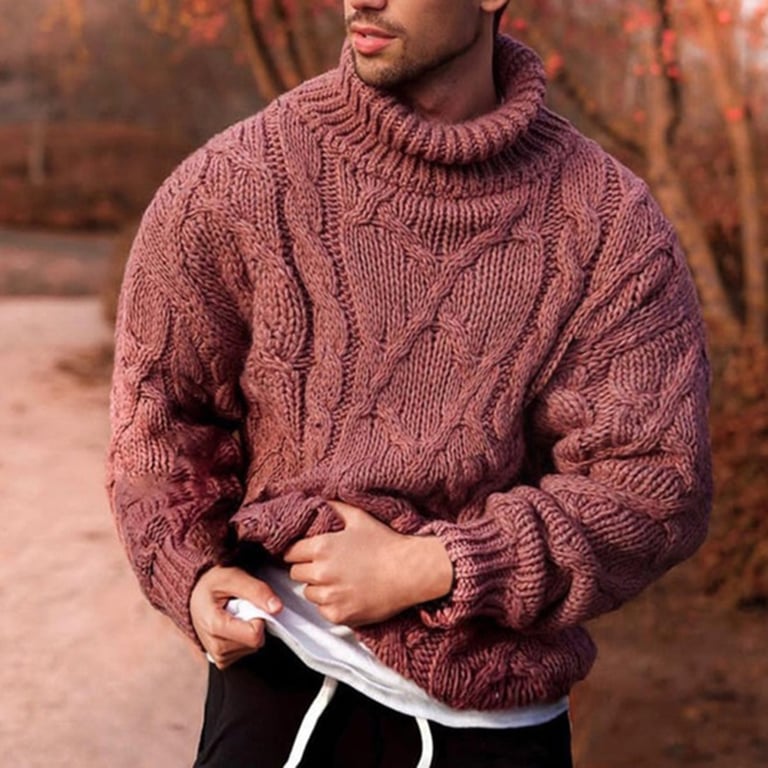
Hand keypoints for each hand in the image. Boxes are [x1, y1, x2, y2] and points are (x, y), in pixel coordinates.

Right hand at [189, 565, 281, 668]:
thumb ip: (256, 590)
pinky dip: (245, 637)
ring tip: (234, 614)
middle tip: (240, 607)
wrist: (196, 593)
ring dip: (249, 628)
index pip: (254, 635)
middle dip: (254, 622)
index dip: (259, 616)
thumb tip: (277, 608)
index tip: (249, 603)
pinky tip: (233, 624)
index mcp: (214, 626)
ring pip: (253, 647)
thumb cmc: (212, 583)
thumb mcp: (234, 577)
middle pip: (255, 642)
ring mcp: (218, 656)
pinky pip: (246, 651)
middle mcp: (214, 647)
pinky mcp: (222, 659)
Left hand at [283, 501, 452, 625]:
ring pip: (308, 593)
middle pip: (295, 573)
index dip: (299, 551)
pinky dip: (331, 604)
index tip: (308, 552)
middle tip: (327, 565)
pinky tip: (348, 593)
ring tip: (340, 579)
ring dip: (318, 587)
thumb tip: (317, 500)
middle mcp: (321, 573)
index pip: (289, 553)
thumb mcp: (358, 517)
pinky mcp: (339, 615)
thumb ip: (334, 507)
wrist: (410, 571)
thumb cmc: (386, 542)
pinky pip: (322, 610)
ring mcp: (330, 597)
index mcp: (321, 547)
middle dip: (308, 568)